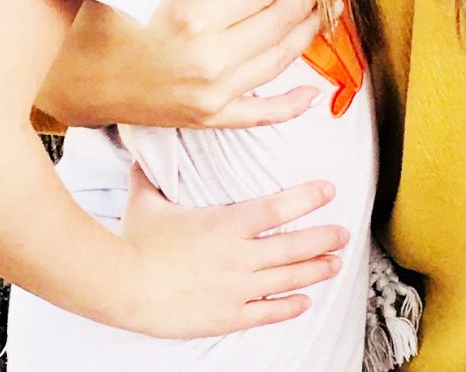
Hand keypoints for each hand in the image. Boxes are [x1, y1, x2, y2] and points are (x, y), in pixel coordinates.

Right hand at [36, 0, 335, 129]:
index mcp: (196, 21)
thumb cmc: (90, 23)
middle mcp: (212, 62)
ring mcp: (212, 96)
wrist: (64, 84)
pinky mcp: (204, 118)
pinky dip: (288, 105)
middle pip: (280, 21)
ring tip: (329, 7)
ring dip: (308, 32)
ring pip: (278, 61)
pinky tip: (312, 94)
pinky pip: (259, 114)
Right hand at [118, 167, 345, 335]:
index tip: (329, 190)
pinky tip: (304, 302)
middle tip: (344, 232)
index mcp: (224, 223)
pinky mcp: (227, 316)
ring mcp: (235, 289)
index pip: (277, 207)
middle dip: (323, 238)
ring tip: (335, 262)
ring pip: (287, 279)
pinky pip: (267, 312)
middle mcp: (237, 256)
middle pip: (292, 246)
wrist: (122, 288)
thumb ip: (153, 175)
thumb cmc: (133, 242)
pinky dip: (289, 306)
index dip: (307, 198)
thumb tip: (144, 150)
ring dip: (315, 270)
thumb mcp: (145, 200)